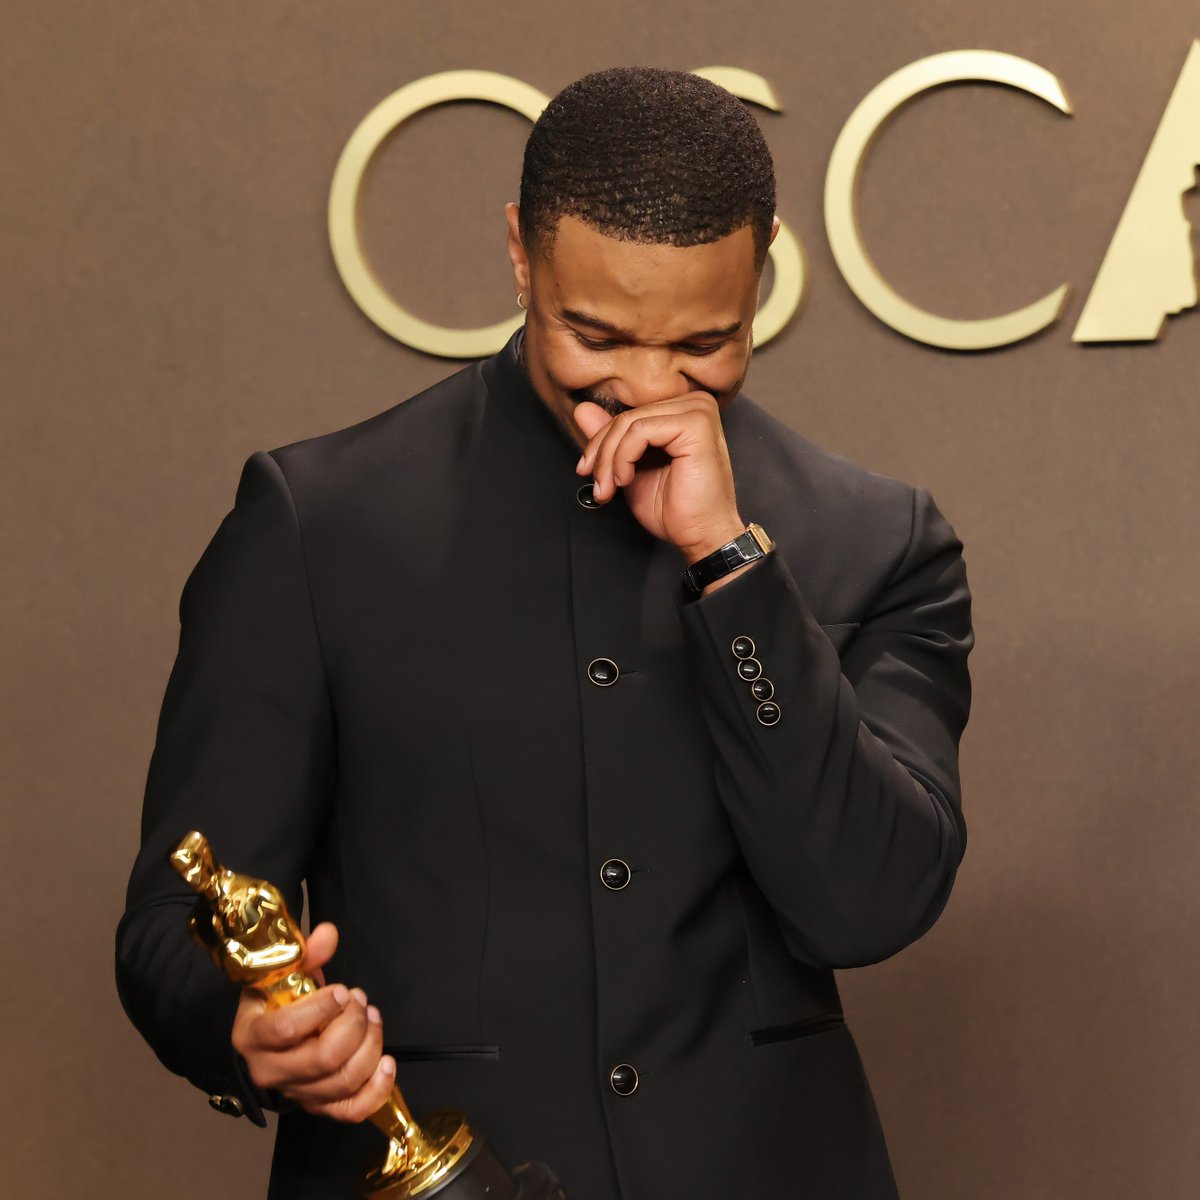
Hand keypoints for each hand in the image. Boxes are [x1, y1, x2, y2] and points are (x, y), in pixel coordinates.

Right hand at [231, 921, 395, 1121]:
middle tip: (362, 1002)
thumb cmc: (279, 1001)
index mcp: (252, 1035)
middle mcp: (269, 1071)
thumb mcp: (284, 972)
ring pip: (344, 1081)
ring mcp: (296, 1094)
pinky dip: (377, 1088)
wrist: (272, 1034)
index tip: (344, 991)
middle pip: (324, 1058)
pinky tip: (387, 1061)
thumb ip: (307, 953)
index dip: (322, 1008)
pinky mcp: (320, 1108)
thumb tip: (328, 933)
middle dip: (355, 1024)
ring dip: (370, 1045)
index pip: (286, 1029)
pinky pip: (353, 1111)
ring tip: (372, 1019)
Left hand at [574, 394, 744, 561]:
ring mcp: (698, 411)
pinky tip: (626, 480)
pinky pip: (640, 431)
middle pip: (626, 417)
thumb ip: (612, 439)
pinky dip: (623, 458)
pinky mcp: (696, 424)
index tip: (586, 472)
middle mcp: (694, 404)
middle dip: (602, 454)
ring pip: (629, 423)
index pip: (628, 415)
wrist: (702, 536)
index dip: (600, 443)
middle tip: (598, 486)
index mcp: (682, 412)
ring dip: (610, 460)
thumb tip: (582, 409)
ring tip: (609, 489)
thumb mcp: (630, 470)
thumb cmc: (675, 509)